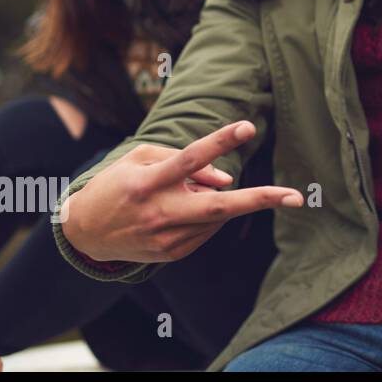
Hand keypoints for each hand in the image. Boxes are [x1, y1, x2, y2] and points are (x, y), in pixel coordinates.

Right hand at [63, 121, 303, 263]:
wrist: (84, 233)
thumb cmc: (118, 183)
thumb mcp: (142, 159)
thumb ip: (187, 162)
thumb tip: (228, 180)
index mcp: (147, 182)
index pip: (189, 158)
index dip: (219, 142)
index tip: (248, 127)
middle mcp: (158, 212)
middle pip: (218, 206)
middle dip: (260, 200)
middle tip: (297, 196)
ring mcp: (164, 237)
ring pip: (215, 216)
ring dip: (218, 201)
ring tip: (186, 195)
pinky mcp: (170, 254)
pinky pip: (205, 230)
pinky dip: (207, 217)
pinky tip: (184, 210)